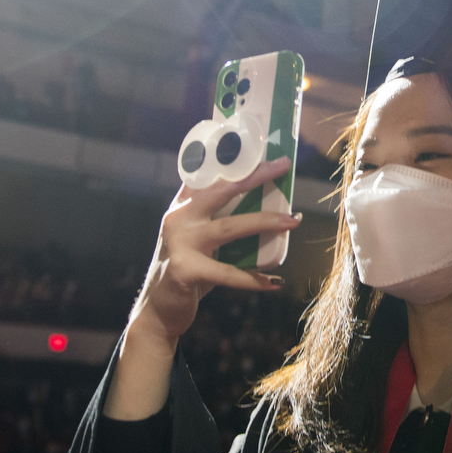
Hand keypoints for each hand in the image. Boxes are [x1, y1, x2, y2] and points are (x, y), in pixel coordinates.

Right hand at [105, 157, 298, 419]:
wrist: (158, 310)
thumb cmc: (188, 268)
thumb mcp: (198, 237)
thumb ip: (218, 219)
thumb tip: (266, 206)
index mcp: (182, 206)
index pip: (206, 173)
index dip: (229, 156)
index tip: (256, 142)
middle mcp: (178, 219)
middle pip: (221, 190)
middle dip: (254, 176)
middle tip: (283, 166)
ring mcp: (180, 243)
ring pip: (230, 227)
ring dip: (266, 222)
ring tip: (293, 221)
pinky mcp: (185, 270)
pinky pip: (227, 272)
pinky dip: (253, 279)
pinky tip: (273, 282)